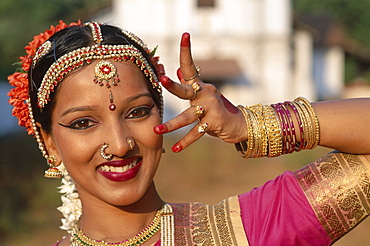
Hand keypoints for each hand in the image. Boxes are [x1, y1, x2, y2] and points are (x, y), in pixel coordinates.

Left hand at [153, 33, 247, 152]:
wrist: (239, 124)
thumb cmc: (217, 109)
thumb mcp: (204, 95)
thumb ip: (189, 84)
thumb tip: (176, 71)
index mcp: (201, 86)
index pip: (191, 67)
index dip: (187, 51)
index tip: (185, 34)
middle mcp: (205, 94)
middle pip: (186, 89)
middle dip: (173, 85)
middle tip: (161, 78)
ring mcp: (209, 109)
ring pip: (187, 116)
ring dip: (172, 124)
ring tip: (157, 130)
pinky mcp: (212, 124)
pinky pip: (196, 134)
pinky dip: (185, 142)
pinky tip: (175, 149)